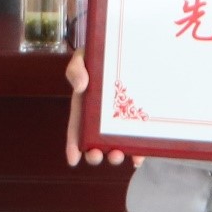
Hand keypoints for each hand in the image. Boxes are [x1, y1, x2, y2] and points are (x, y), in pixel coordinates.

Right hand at [64, 52, 127, 167]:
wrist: (124, 50)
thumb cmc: (98, 56)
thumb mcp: (82, 58)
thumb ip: (76, 69)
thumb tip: (80, 86)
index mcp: (84, 107)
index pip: (76, 129)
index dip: (73, 145)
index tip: (73, 161)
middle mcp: (101, 118)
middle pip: (95, 142)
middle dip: (95, 154)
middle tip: (97, 156)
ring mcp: (119, 121)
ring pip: (116, 144)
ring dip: (116, 155)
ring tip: (118, 155)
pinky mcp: (136, 120)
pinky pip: (137, 139)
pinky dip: (137, 151)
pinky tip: (138, 158)